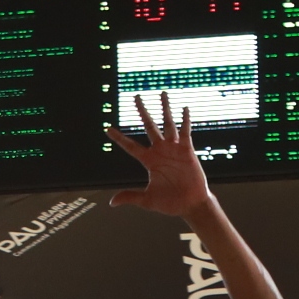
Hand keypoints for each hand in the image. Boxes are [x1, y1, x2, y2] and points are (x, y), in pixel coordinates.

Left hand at [108, 93, 215, 220]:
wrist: (190, 205)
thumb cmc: (170, 203)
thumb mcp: (147, 200)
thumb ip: (130, 197)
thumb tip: (112, 202)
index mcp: (149, 161)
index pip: (130, 146)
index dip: (119, 138)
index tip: (107, 129)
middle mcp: (160, 151)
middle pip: (148, 126)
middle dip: (142, 111)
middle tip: (136, 97)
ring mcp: (173, 149)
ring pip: (167, 124)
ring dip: (165, 109)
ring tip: (162, 93)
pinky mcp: (187, 150)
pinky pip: (185, 132)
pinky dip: (185, 120)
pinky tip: (184, 108)